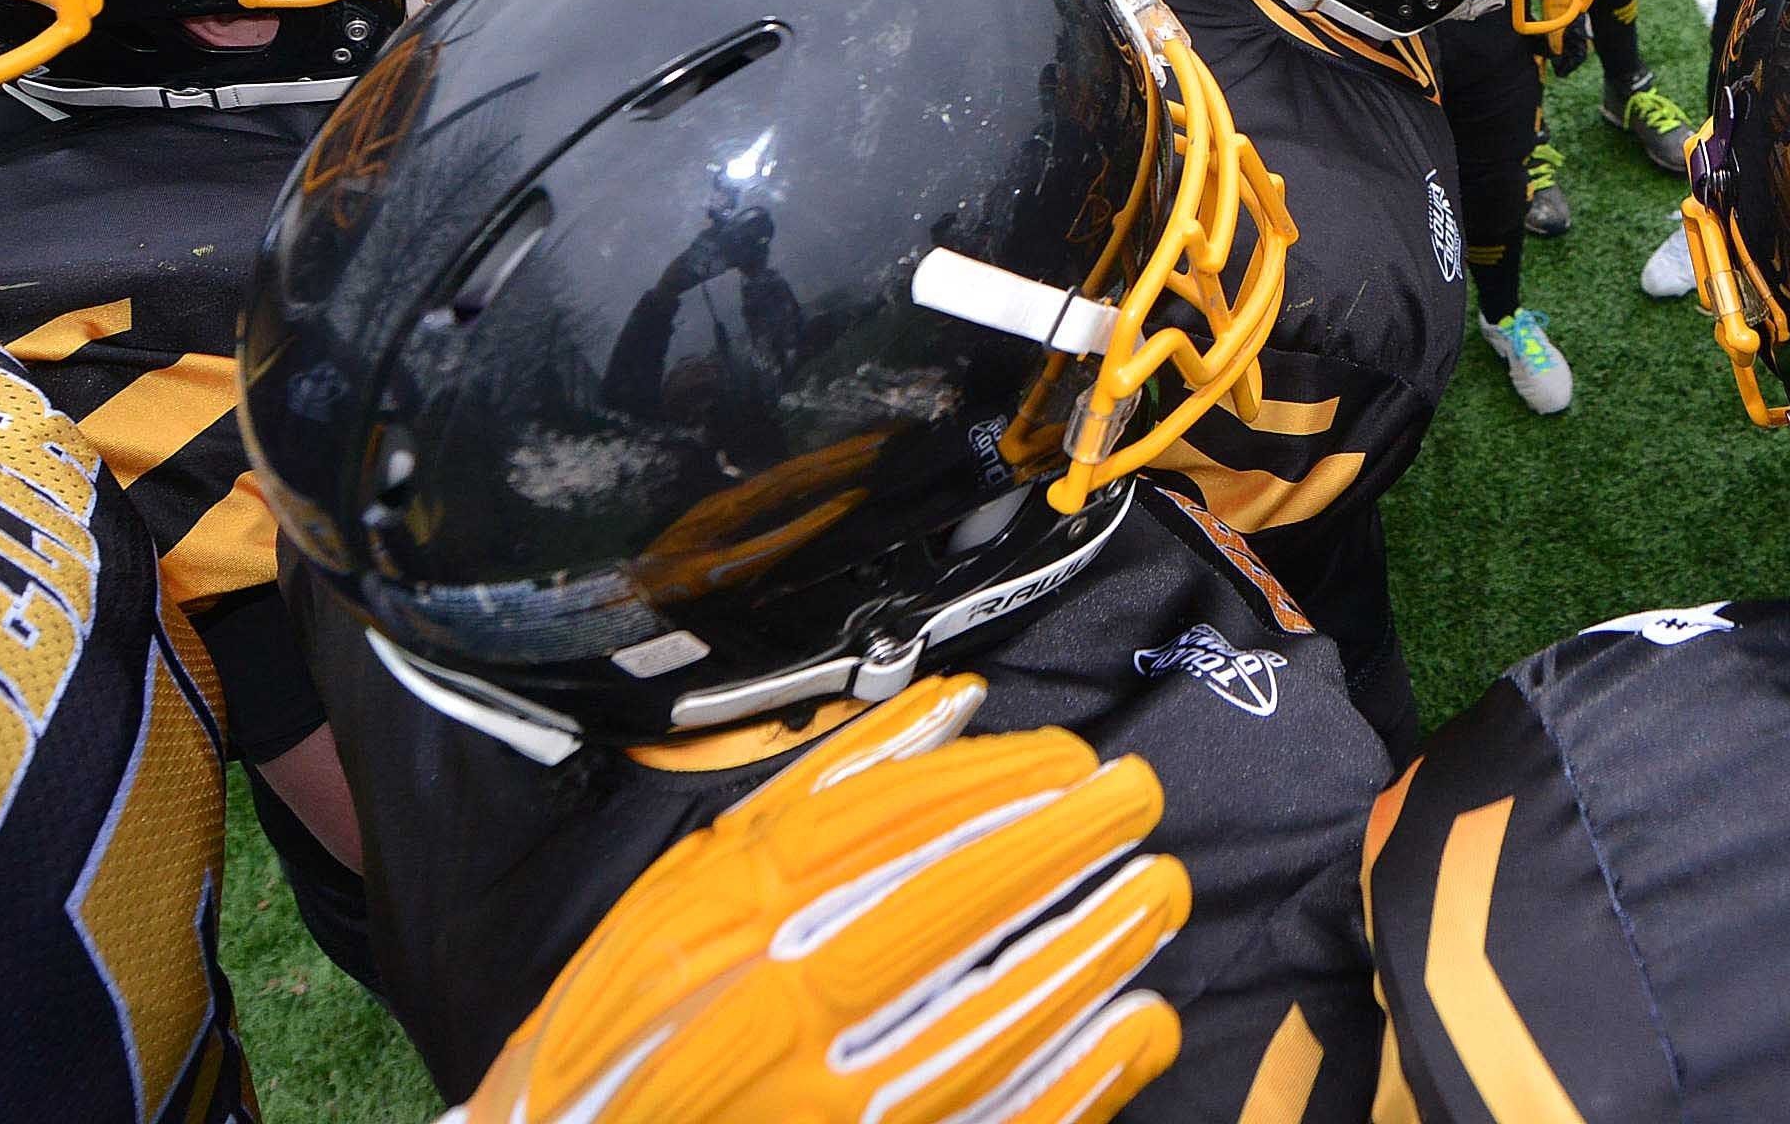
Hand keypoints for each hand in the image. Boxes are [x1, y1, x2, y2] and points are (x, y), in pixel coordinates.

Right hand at [454, 676, 1185, 1123]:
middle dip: (1055, 850)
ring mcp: (813, 1117)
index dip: (990, 787)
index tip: (1068, 759)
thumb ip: (815, 795)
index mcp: (712, 929)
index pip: (874, 834)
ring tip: (1159, 894)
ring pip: (977, 1029)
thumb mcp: (683, 892)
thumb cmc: (630, 1032)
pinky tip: (1141, 1027)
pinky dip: (1076, 1083)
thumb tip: (954, 707)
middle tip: (1138, 801)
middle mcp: (758, 1018)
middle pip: (937, 915)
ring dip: (1085, 956)